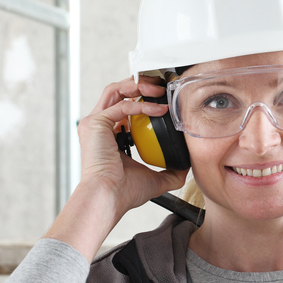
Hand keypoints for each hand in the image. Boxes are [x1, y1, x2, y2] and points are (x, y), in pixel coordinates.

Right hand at [77, 75, 188, 216]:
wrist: (109, 198)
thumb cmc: (124, 192)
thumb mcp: (155, 179)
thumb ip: (170, 172)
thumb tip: (187, 168)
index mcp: (109, 135)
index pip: (124, 106)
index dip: (144, 99)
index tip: (164, 100)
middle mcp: (99, 126)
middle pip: (118, 92)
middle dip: (141, 85)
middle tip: (162, 87)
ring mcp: (95, 123)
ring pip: (116, 90)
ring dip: (139, 86)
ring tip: (160, 91)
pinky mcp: (95, 123)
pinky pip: (122, 106)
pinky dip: (142, 105)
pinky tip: (159, 110)